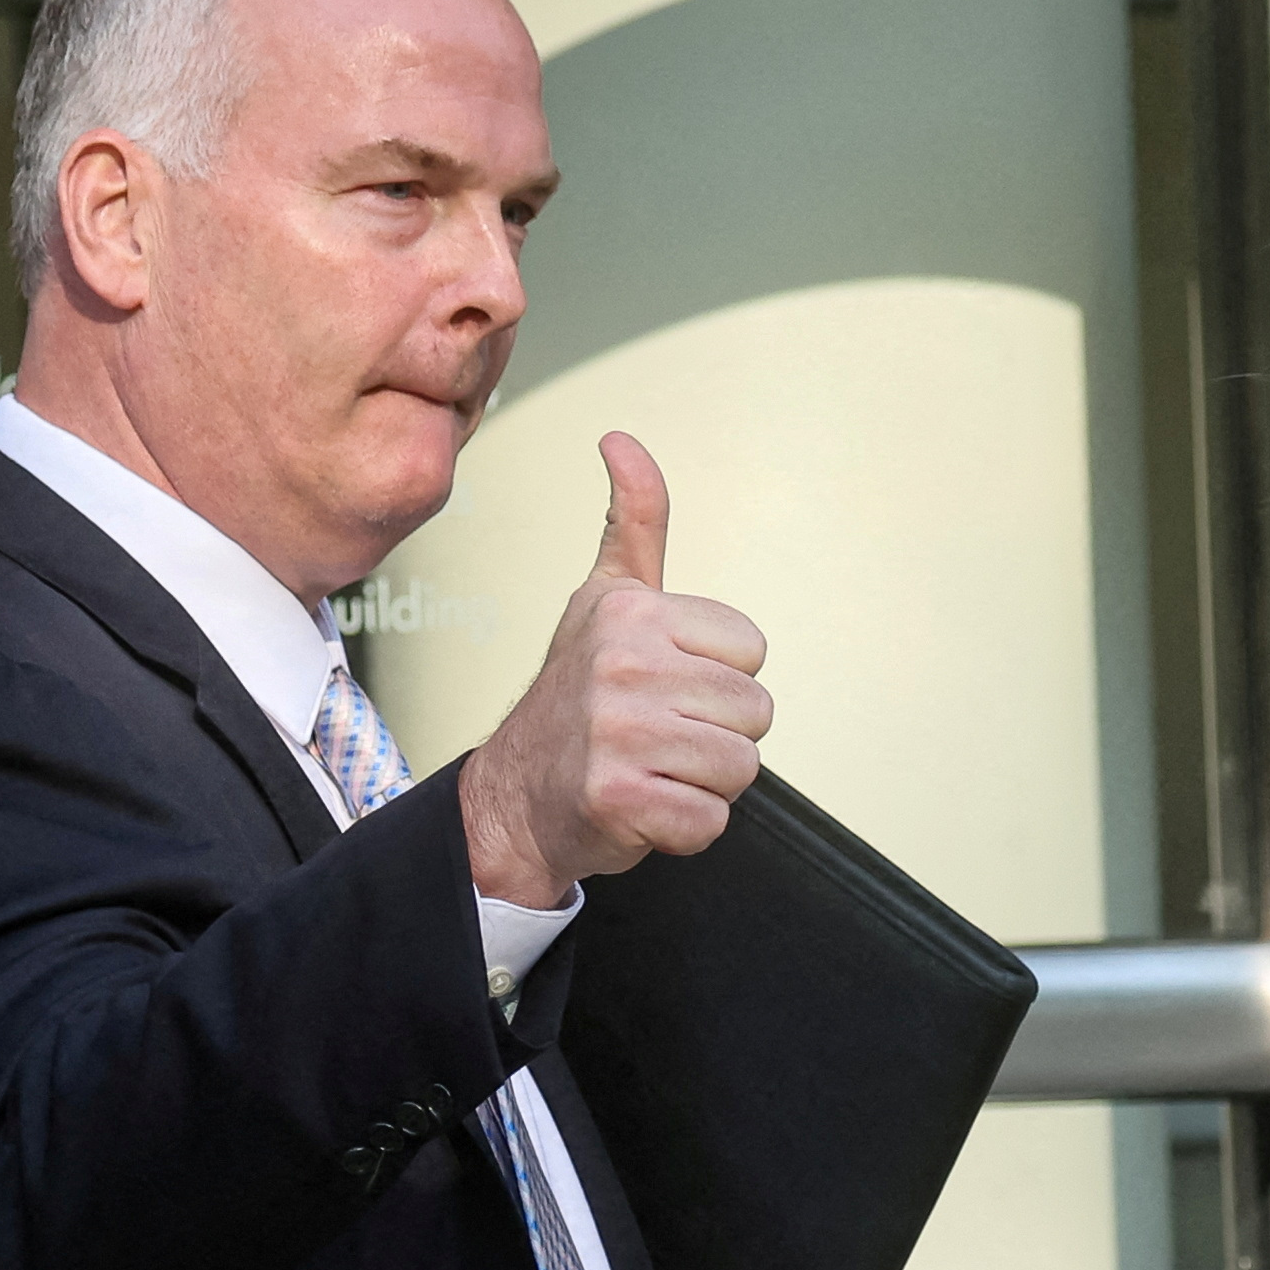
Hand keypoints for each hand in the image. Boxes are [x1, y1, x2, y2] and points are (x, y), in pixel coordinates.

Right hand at [453, 434, 769, 906]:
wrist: (514, 797)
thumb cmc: (573, 698)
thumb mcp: (605, 599)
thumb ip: (635, 522)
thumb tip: (620, 439)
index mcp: (632, 613)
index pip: (752, 651)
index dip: (718, 679)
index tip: (665, 687)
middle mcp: (622, 665)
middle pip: (755, 712)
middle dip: (717, 736)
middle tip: (657, 737)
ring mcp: (618, 733)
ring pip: (740, 768)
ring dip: (704, 784)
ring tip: (652, 768)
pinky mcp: (619, 798)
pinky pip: (710, 821)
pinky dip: (685, 829)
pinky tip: (643, 807)